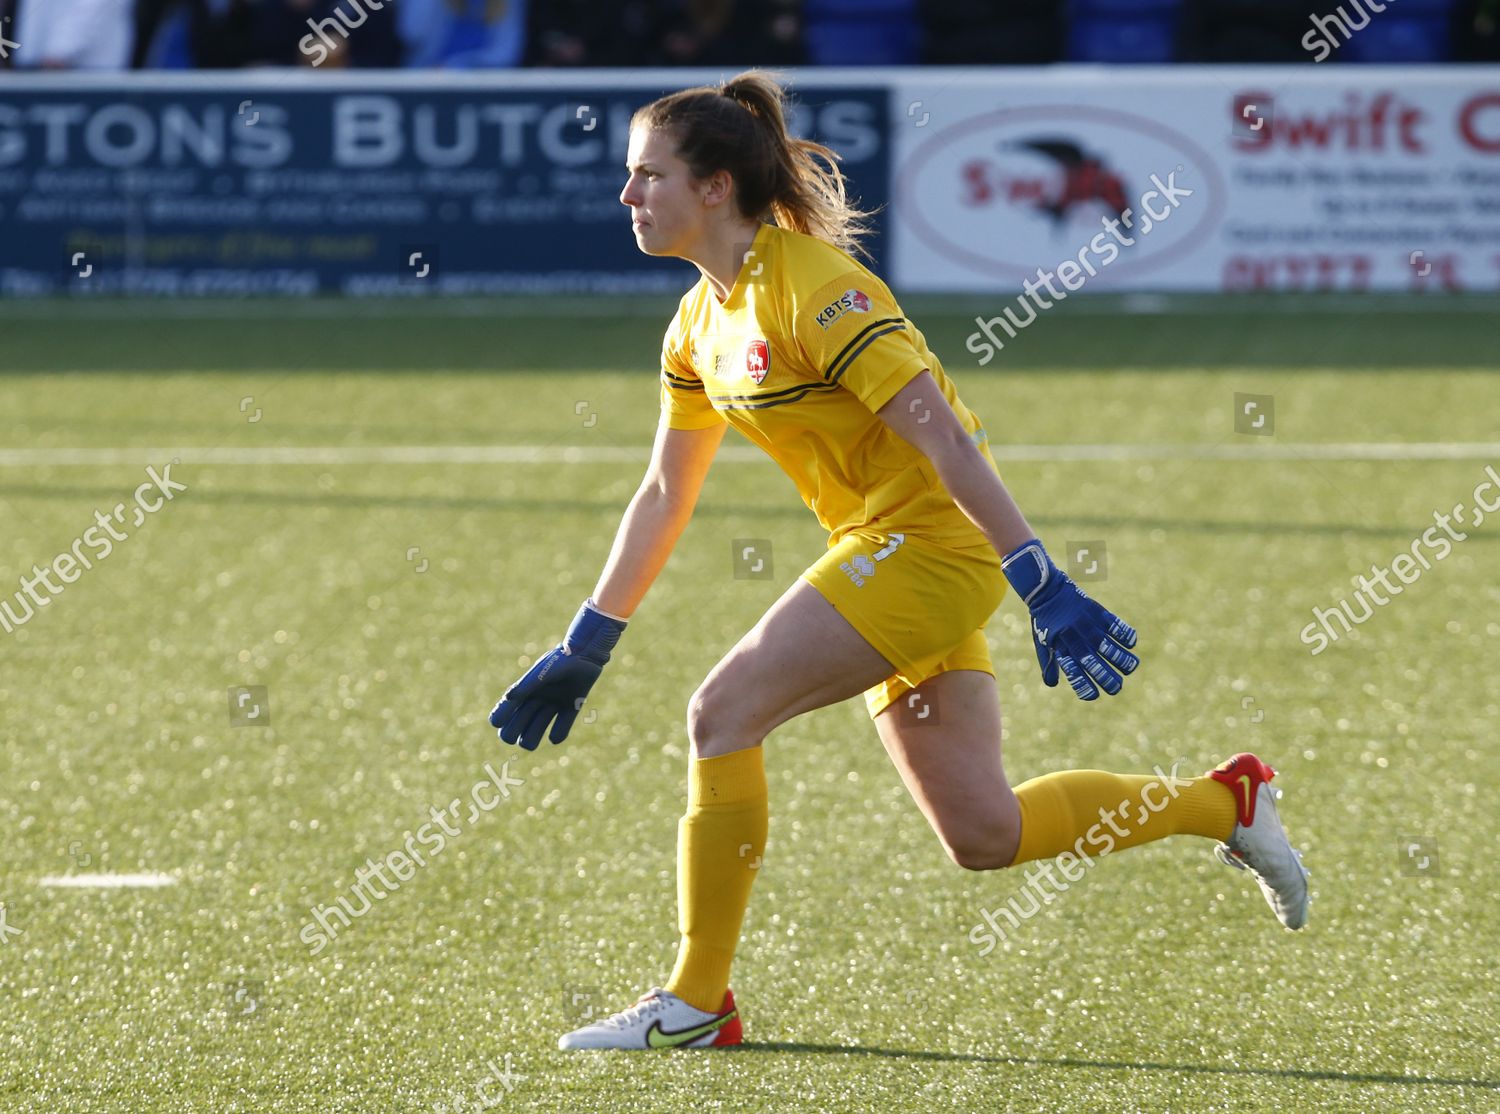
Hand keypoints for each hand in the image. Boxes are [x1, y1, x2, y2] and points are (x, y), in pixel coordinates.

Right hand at [489, 600, 626, 748]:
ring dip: (534, 734)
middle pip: (513, 730)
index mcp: (523, 692)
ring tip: (544, 720)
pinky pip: (559, 733)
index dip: (500, 720)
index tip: (505, 720)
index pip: (500, 714)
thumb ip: (527, 685)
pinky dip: (557, 735)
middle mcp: (534, 701)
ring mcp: (551, 706)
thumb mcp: (543, 672)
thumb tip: (508, 697)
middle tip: (524, 729)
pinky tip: (556, 733)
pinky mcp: (569, 709)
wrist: (587, 654)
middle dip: (515, 733)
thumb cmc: (561, 661)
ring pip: (533, 734)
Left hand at [1002, 540, 1138, 699]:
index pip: (1074, 672)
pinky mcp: (1096, 611)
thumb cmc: (1045, 620)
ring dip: (1121, 659)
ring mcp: (1086, 624)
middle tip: (1117, 688)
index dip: (1085, 686)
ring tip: (1130, 668)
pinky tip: (1131, 643)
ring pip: (1108, 646)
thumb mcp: (1042, 642)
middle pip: (1094, 663)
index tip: (1094, 696)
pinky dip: (1125, 633)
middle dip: (1107, 679)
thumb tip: (1052, 685)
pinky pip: (1114, 624)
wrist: (1046, 590)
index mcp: (1060, 647)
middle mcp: (1074, 638)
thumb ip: (1049, 663)